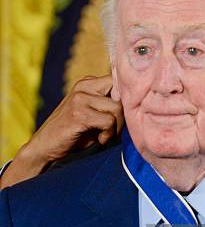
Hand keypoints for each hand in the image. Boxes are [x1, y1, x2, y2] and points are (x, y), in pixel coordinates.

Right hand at [0, 75, 123, 187]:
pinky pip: (108, 121)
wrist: (45, 146)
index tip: (122, 117)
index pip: (119, 80)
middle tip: (114, 130)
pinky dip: (108, 134)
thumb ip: (109, 105)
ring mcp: (80, 98)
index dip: (126, 99)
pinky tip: (99, 139)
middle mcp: (83, 86)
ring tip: (105, 136)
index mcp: (88, 83)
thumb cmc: (75, 133)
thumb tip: (137, 103)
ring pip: (116, 109)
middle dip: (123, 115)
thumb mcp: (93, 114)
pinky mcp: (78, 114)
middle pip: (121, 94)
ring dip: (116, 127)